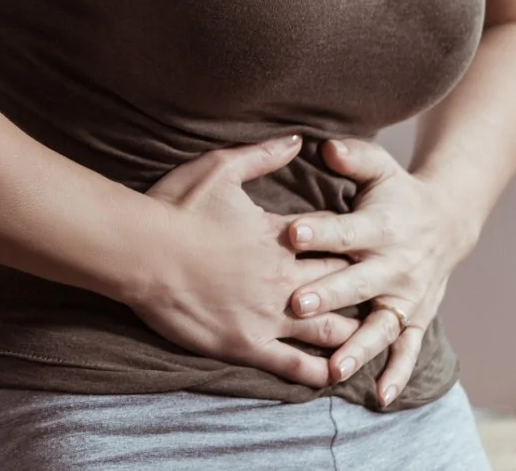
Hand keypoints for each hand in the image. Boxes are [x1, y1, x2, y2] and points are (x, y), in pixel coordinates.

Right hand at [128, 135, 357, 387]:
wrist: (140, 251)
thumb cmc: (174, 207)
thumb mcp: (218, 168)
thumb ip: (262, 155)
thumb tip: (298, 140)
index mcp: (280, 237)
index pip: (330, 242)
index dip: (347, 244)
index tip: (361, 245)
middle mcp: (284, 277)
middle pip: (339, 284)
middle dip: (358, 288)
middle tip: (374, 292)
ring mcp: (269, 315)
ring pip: (328, 329)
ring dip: (351, 333)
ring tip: (367, 338)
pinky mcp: (249, 344)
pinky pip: (296, 365)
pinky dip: (320, 372)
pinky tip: (334, 376)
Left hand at [284, 138, 477, 404]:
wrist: (446, 222)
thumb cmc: (396, 192)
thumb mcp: (379, 167)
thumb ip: (353, 157)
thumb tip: (324, 146)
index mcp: (381, 227)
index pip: (346, 230)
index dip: (320, 231)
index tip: (291, 233)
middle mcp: (395, 265)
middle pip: (357, 282)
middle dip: (328, 294)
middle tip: (296, 304)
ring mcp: (406, 297)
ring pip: (381, 326)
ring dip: (358, 347)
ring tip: (335, 367)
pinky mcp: (415, 318)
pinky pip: (406, 350)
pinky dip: (396, 374)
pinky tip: (379, 398)